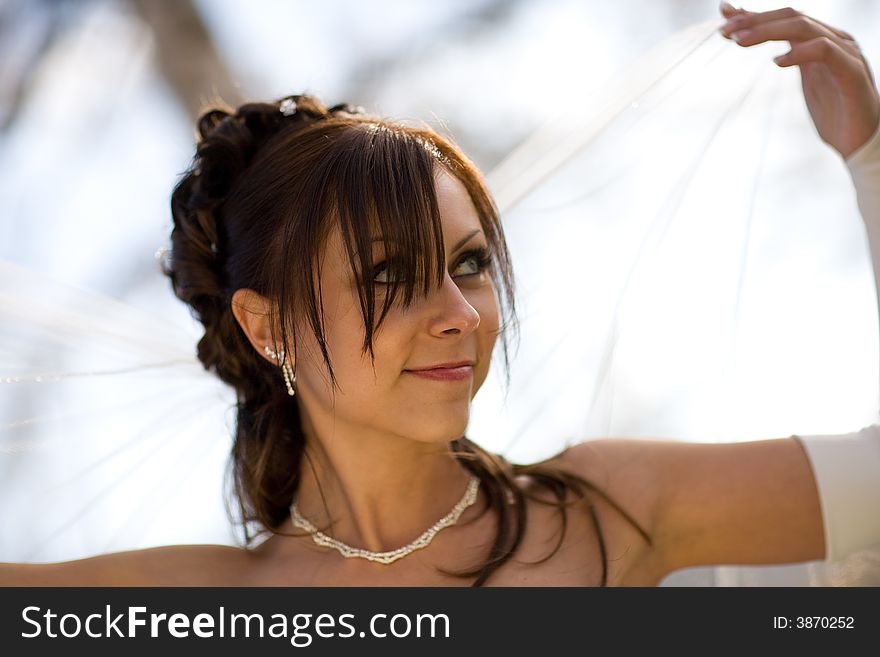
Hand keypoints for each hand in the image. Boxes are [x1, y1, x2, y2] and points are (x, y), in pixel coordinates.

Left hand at [719, 2, 879, 157]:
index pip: (786, 17)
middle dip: (755, 21)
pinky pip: (826, 52)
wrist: (861, 142)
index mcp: (822, 40)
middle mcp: (835, 40)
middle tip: (724, 31)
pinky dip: (800, 52)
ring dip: (768, 31)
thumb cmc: (834, 111)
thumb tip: (764, 41)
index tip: (724, 14)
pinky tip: (778, 61)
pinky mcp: (852, 73)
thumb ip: (788, 56)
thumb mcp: (806, 79)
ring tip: (739, 42)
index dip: (754, 14)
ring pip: (805, 28)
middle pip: (792, 16)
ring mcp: (846, 53)